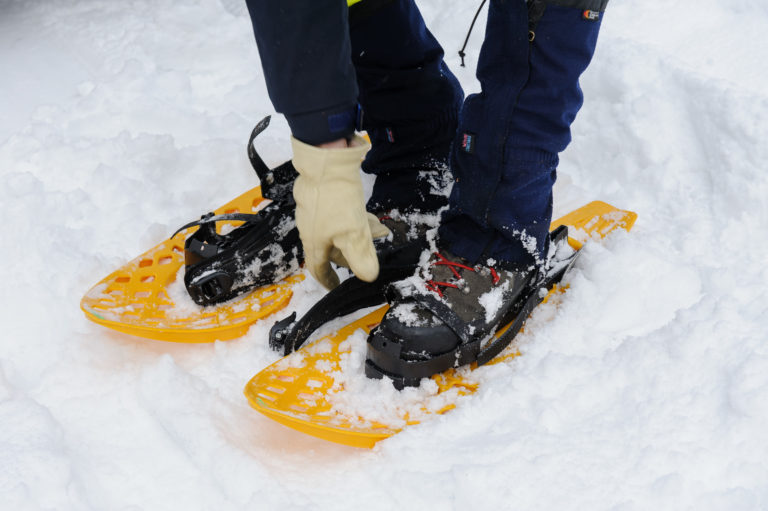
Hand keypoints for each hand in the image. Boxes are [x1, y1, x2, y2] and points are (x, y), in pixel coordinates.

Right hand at [291, 135, 389, 288]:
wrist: (325, 161)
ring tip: (379, 230)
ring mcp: (313, 210)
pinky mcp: (319, 195)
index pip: (318, 268)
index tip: (335, 286)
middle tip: (367, 255)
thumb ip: (361, 257)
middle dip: (350, 254)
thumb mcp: (354, 233)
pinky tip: (367, 213)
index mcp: (315, 242)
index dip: (328, 280)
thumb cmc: (336, 200)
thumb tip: (368, 277)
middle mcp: (310, 228)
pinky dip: (353, 219)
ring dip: (357, 233)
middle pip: (330, 249)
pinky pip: (337, 214)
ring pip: (336, 230)